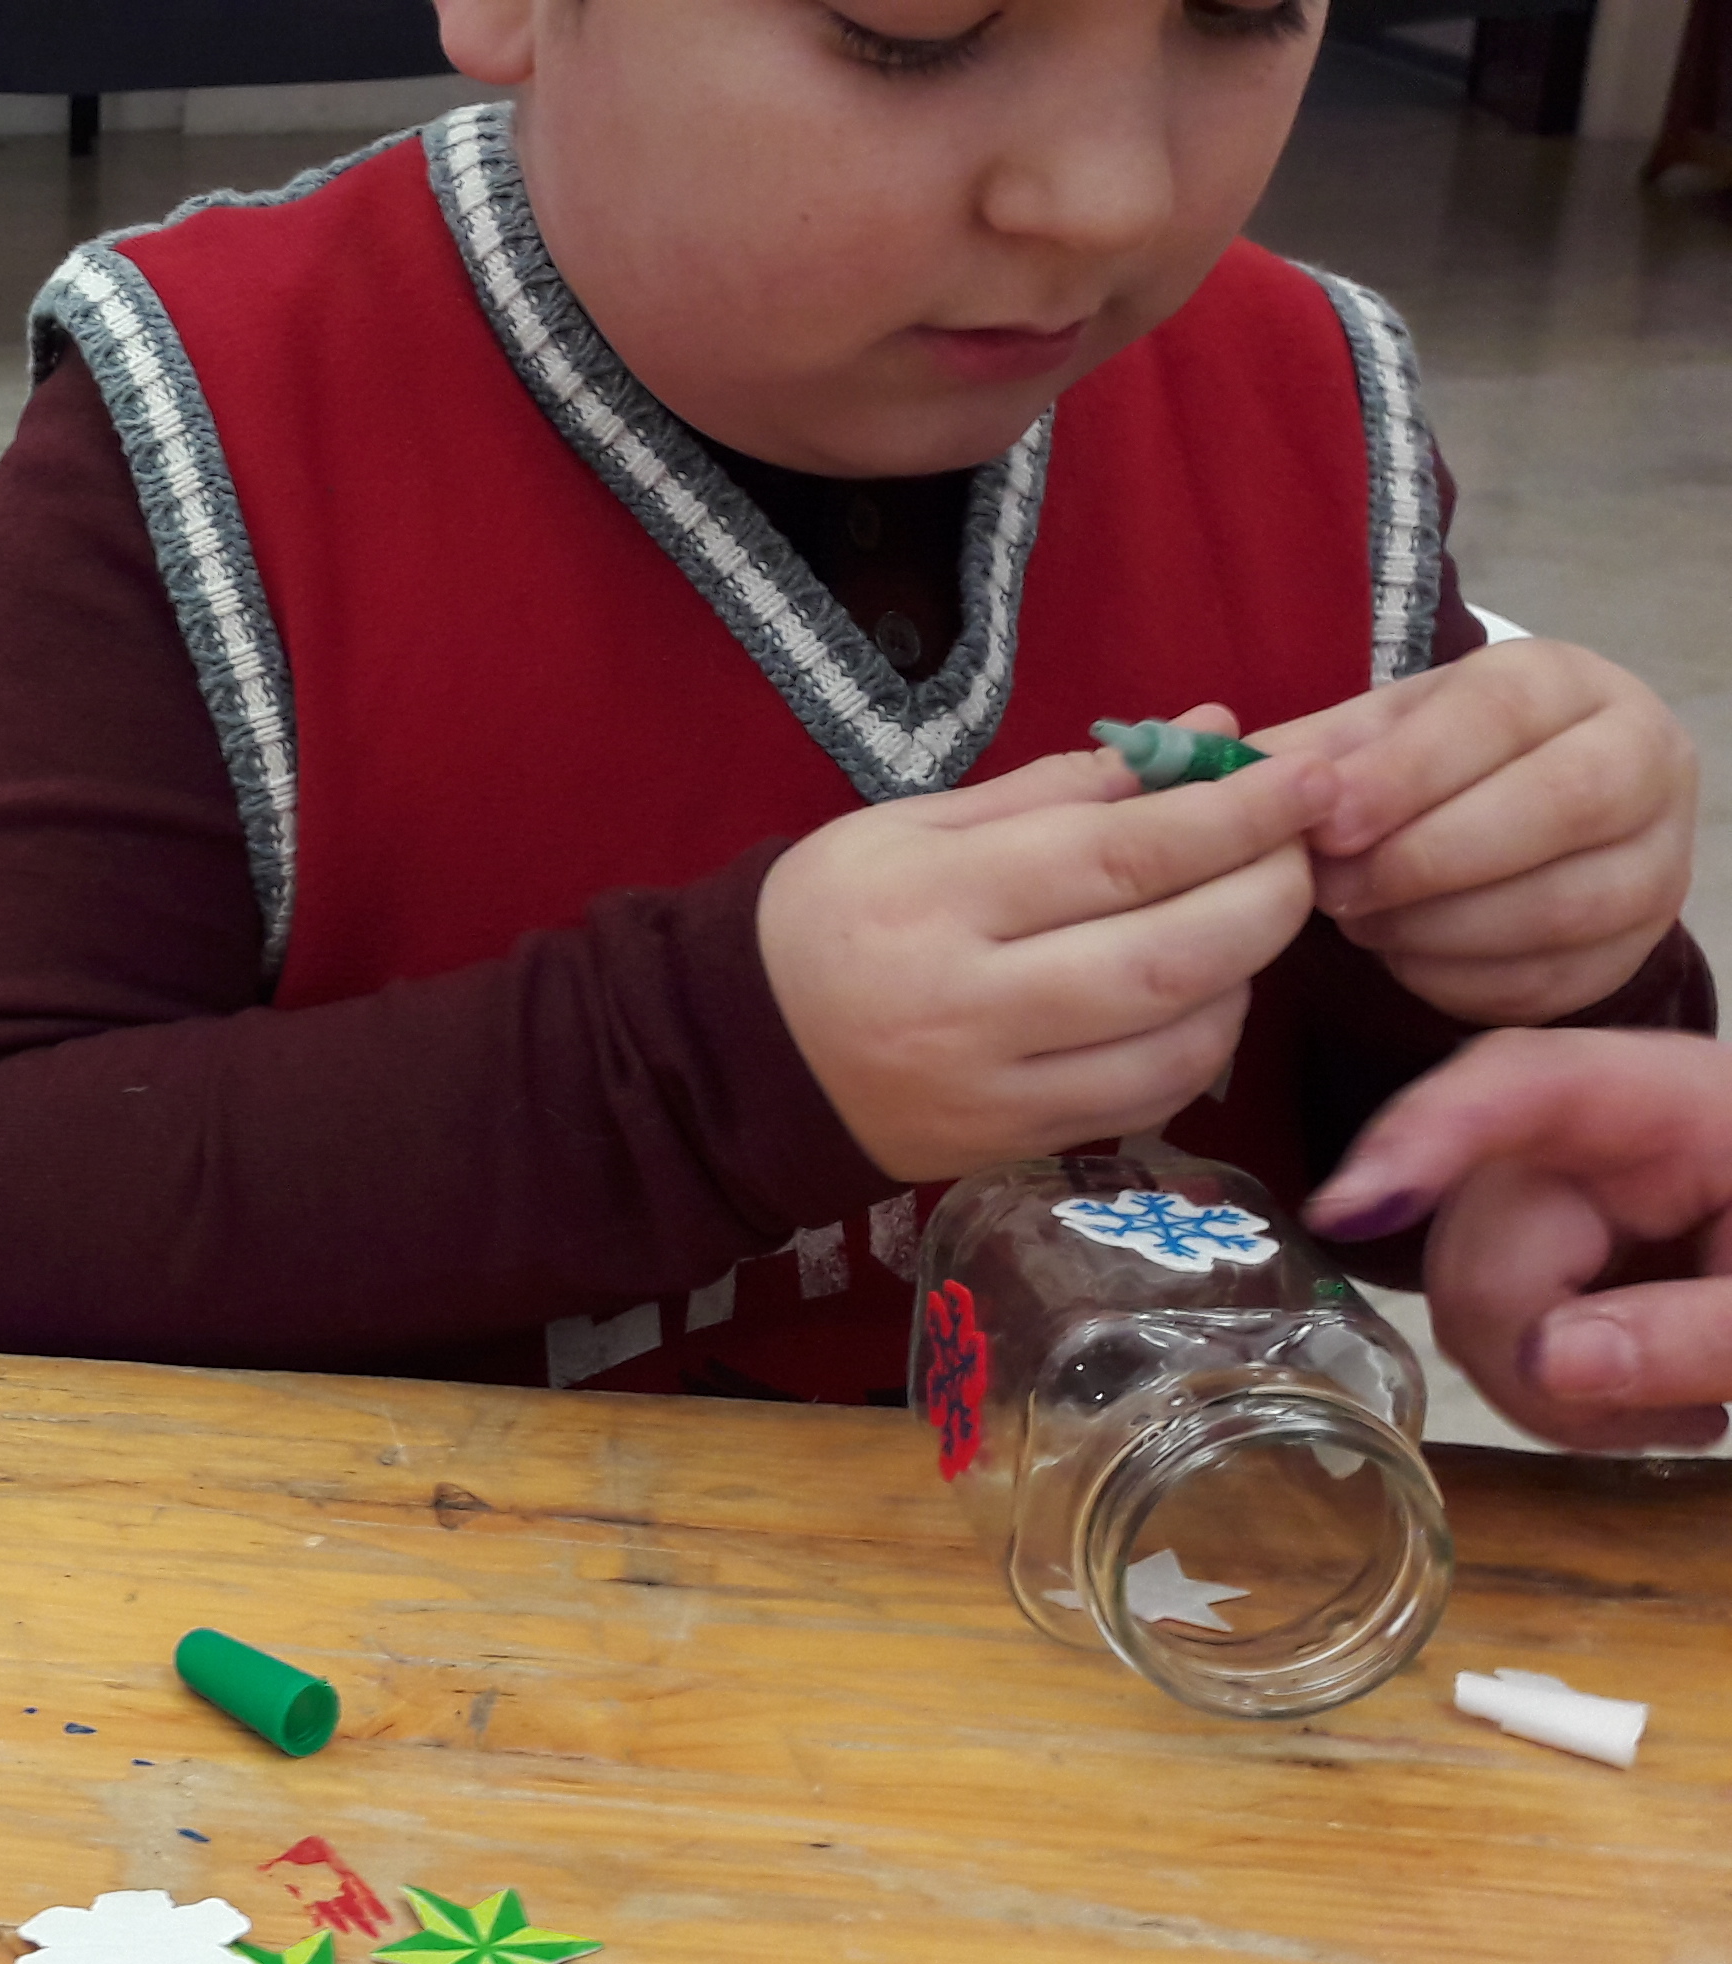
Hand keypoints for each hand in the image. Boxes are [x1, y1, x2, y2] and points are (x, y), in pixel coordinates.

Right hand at [758, 709, 1335, 1180]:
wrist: (737, 1055)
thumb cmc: (828, 917)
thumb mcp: (914, 825)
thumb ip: (1062, 787)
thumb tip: (1207, 732)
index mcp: (932, 897)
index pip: (1122, 854)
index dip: (1237, 813)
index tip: (1310, 775)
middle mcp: (966, 1003)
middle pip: (1169, 953)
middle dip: (1269, 893)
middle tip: (1304, 848)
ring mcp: (993, 1089)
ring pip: (1177, 1039)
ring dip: (1248, 972)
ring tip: (1248, 918)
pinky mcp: (1013, 1146)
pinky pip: (1151, 1098)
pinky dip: (1206, 1042)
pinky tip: (1199, 996)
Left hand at [1273, 638, 1696, 1024]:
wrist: (1523, 809)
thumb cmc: (1437, 762)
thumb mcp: (1377, 733)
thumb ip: (1314, 752)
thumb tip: (1233, 780)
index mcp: (1568, 683)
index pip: (1498, 716)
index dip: (1408, 775)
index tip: (1327, 824)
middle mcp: (1643, 759)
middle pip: (1557, 806)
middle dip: (1426, 859)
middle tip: (1332, 892)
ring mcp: (1658, 858)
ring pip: (1562, 905)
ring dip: (1437, 927)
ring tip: (1360, 923)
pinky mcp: (1639, 946)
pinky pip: (1552, 980)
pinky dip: (1460, 978)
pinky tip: (1403, 958)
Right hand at [1310, 1027, 1731, 1450]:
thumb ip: (1699, 1332)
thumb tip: (1548, 1363)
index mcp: (1669, 1101)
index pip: (1518, 1086)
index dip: (1425, 1139)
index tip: (1351, 1210)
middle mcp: (1591, 1134)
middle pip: (1480, 1229)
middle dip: (1538, 1345)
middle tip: (1673, 1426)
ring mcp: (1567, 1194)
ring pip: (1471, 1295)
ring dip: (1550, 1384)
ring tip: (1679, 1416)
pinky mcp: (1562, 1251)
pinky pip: (1501, 1323)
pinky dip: (1555, 1386)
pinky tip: (1642, 1405)